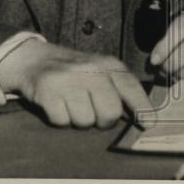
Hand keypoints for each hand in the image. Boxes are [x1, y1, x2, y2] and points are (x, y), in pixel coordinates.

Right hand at [0, 39, 152, 128]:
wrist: (34, 59)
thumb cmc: (74, 71)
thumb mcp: (100, 71)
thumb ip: (119, 89)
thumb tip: (143, 117)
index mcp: (108, 64)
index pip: (132, 88)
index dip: (142, 109)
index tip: (149, 124)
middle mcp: (91, 70)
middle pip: (110, 113)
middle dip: (103, 121)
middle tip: (94, 112)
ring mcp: (69, 80)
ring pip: (85, 121)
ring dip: (79, 120)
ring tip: (72, 104)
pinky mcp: (48, 91)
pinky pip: (62, 121)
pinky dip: (60, 118)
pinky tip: (58, 104)